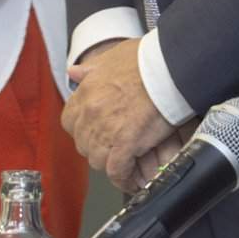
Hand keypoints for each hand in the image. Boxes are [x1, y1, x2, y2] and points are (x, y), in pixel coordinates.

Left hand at [61, 38, 179, 192]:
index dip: (82, 130)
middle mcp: (90, 113)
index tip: (93, 133)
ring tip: (124, 165)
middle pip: (83, 144)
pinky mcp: (126, 144)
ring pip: (98, 160)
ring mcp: (106, 130)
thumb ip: (91, 69)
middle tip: (112, 149)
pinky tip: (131, 180)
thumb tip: (74, 72)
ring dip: (110, 163)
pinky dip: (123, 179)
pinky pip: (117, 171)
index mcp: (86, 92)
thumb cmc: (146, 59)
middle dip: (97, 148)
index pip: (70, 122)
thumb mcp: (112, 57)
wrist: (168, 67)